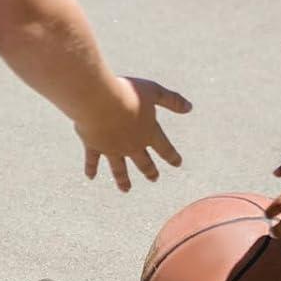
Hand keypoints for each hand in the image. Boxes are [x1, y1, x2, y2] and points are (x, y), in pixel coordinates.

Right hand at [77, 77, 190, 192]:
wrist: (100, 100)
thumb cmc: (128, 93)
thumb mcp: (154, 91)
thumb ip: (172, 100)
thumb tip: (190, 107)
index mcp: (149, 133)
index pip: (164, 148)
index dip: (172, 156)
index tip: (177, 163)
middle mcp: (132, 145)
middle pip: (144, 162)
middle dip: (150, 170)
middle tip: (154, 178)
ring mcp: (112, 148)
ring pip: (119, 168)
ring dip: (123, 179)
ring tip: (126, 189)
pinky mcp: (94, 146)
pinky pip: (93, 160)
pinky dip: (91, 169)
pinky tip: (90, 176)